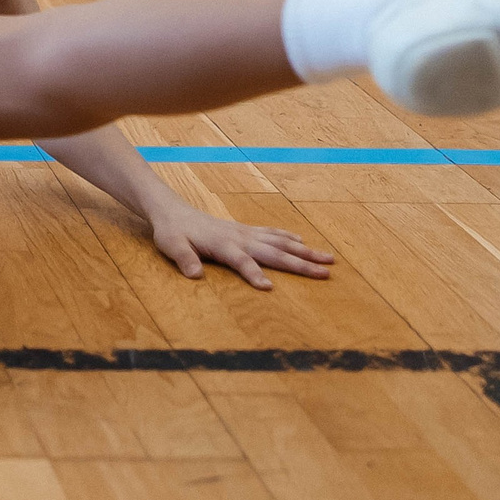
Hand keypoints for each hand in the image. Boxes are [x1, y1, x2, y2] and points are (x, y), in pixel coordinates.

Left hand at [148, 203, 332, 288]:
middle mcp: (240, 237)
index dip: (255, 274)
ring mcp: (245, 232)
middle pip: (274, 252)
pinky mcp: (245, 230)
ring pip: (280, 242)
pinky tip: (302, 242)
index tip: (269, 288)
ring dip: (305, 250)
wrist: (172, 212)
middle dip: (301, 263)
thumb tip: (195, 274)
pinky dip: (288, 237)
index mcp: (223, 245)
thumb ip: (184, 260)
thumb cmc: (172, 233)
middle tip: (325, 272)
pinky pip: (272, 233)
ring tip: (328, 258)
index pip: (243, 262)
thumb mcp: (172, 246)